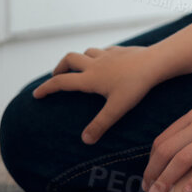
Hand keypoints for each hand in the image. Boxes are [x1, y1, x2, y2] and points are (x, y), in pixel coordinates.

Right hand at [31, 45, 163, 143]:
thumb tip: (85, 141)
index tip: (36, 94)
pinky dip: (97, 56)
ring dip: (79, 60)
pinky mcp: (120, 50)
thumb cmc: (136, 86)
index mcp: (90, 78)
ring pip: (86, 52)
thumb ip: (100, 124)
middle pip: (69, 60)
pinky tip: (104, 62)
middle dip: (59, 68)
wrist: (155, 62)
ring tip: (79, 69)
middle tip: (56, 77)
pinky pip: (103, 51)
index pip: (61, 82)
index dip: (46, 88)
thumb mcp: (117, 109)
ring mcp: (107, 55)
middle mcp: (95, 64)